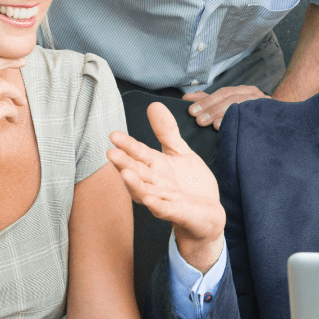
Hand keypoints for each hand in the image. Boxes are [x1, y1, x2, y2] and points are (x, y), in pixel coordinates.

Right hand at [108, 103, 225, 272]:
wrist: (208, 214)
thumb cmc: (190, 184)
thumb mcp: (180, 153)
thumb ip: (166, 132)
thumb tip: (153, 105)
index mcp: (155, 167)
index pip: (139, 154)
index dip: (128, 145)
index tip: (113, 135)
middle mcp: (155, 183)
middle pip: (137, 172)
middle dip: (124, 163)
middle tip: (110, 153)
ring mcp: (164, 199)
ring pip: (146, 192)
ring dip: (135, 184)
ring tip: (125, 173)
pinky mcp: (177, 213)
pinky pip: (164, 210)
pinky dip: (156, 206)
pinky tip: (149, 200)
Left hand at [183, 85, 268, 129]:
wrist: (281, 121)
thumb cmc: (250, 115)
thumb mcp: (228, 106)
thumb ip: (209, 102)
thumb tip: (187, 99)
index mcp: (242, 91)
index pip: (222, 93)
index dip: (205, 101)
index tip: (190, 111)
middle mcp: (252, 93)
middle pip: (230, 97)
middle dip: (212, 108)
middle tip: (198, 120)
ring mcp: (262, 102)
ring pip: (241, 104)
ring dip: (224, 114)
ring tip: (213, 125)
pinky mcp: (270, 112)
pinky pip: (253, 115)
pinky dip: (240, 119)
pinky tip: (229, 127)